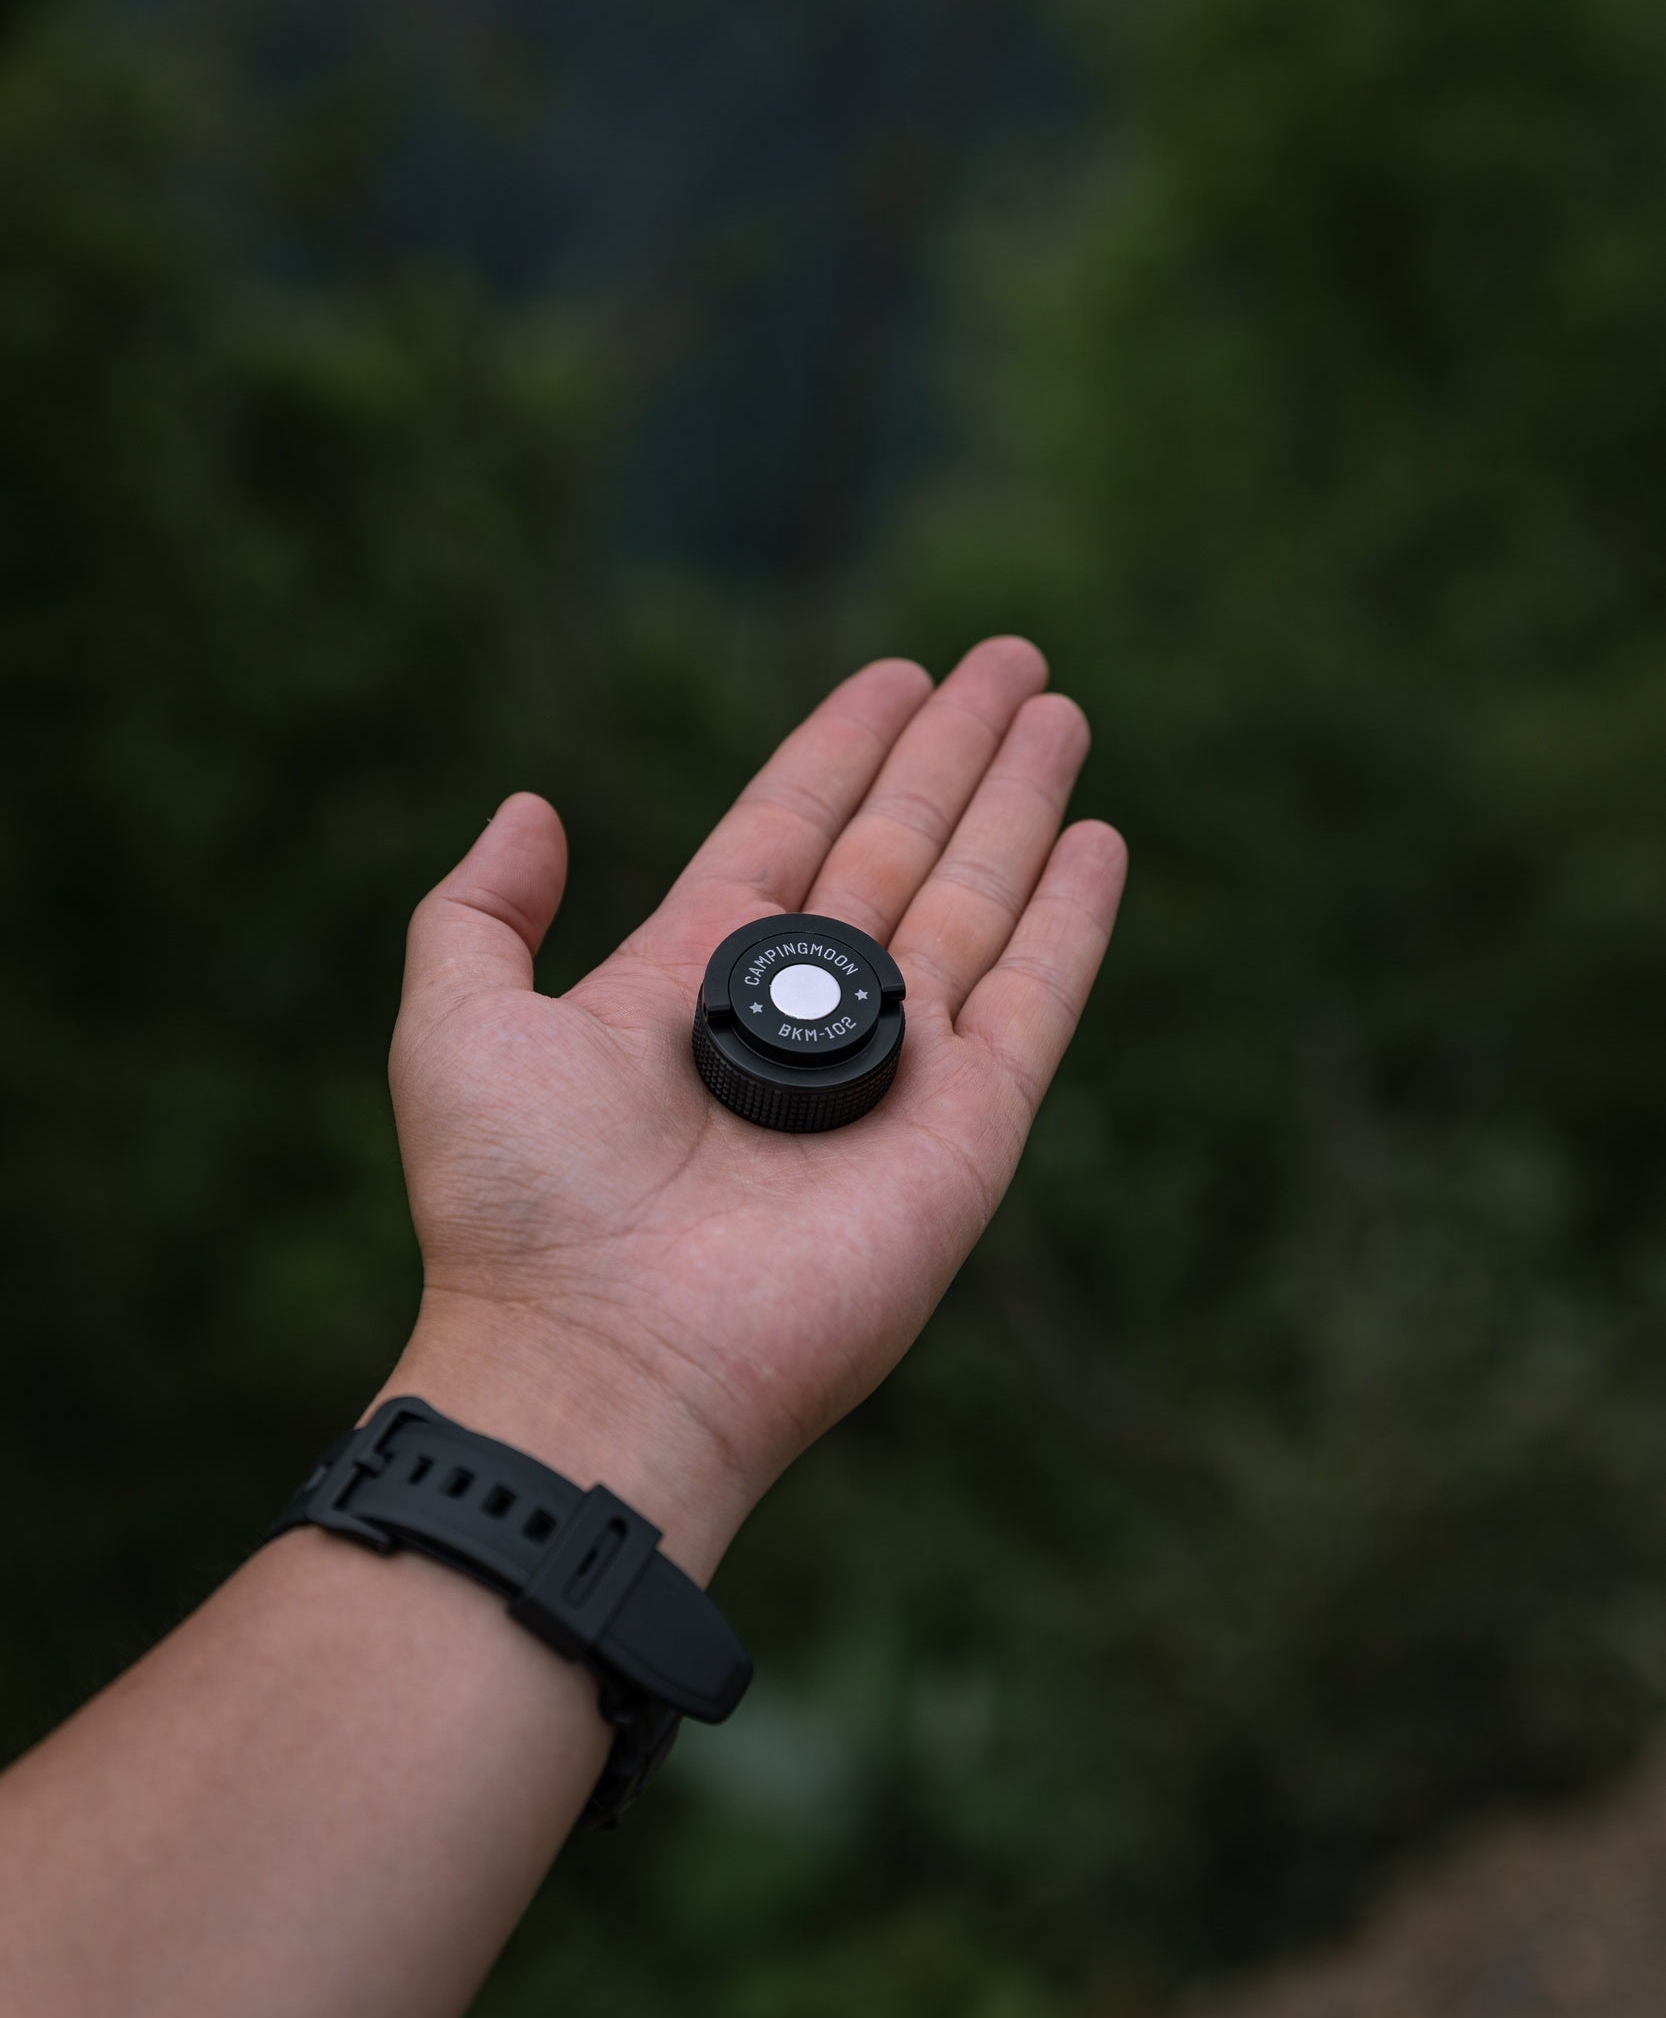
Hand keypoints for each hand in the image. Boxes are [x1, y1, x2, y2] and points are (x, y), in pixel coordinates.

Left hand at [381, 638, 1125, 1573]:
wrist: (599, 1360)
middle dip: (955, 752)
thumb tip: (531, 806)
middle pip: (900, 848)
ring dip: (1019, 805)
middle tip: (1014, 658)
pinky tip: (1096, 839)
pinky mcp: (964, 1135)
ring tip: (1060, 710)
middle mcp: (801, 1021)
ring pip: (974, 901)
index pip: (790, 830)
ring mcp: (891, 1075)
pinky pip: (1032, 1003)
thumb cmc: (514, 1206)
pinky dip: (1070, 921)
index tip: (898, 672)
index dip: (843, 748)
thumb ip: (480, 910)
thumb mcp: (456, 1024)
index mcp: (692, 983)